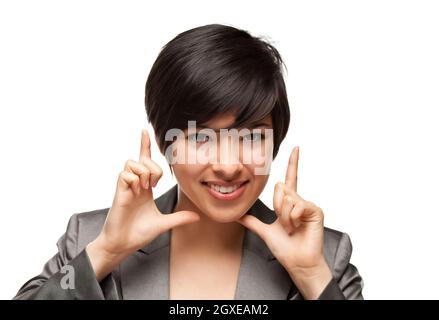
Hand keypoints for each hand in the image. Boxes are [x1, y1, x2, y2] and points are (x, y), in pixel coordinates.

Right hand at [87, 129, 199, 280]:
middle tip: (153, 186)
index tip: (145, 130)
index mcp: (145, 188)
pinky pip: (125, 174)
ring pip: (133, 163)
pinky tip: (136, 192)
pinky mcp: (119, 191)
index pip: (144, 161)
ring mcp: (126, 187)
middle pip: (143, 159)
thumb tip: (197, 217)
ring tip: (144, 189)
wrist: (123, 245)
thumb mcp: (164, 223)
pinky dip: (134, 180)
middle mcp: (135, 184)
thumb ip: (179, 217)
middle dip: (153, 167)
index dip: (145, 146)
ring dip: (143, 173)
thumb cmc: (139, 233)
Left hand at [237, 146, 331, 298]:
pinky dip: (293, 218)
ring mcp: (308, 205)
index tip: (295, 147)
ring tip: (291, 228)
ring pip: (287, 198)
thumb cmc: (285, 248)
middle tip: (283, 224)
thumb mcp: (265, 231)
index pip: (290, 178)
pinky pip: (298, 205)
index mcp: (289, 203)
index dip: (293, 163)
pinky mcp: (315, 210)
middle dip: (277, 207)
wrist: (297, 262)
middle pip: (280, 188)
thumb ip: (252, 221)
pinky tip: (298, 227)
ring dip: (285, 216)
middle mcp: (299, 200)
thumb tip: (237, 215)